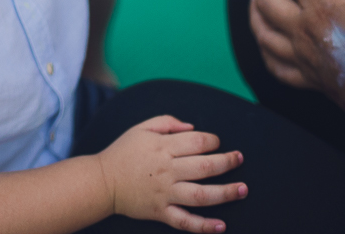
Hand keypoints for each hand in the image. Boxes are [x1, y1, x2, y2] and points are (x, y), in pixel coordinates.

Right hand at [97, 115, 245, 232]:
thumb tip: (192, 127)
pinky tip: (221, 225)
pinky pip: (185, 221)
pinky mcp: (160, 212)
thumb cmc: (123, 152)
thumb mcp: (142, 128)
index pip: (197, 142)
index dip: (213, 141)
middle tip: (239, 159)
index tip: (217, 143)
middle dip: (227, 162)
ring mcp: (165, 193)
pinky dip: (203, 225)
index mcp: (162, 147)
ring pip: (201, 195)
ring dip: (225, 193)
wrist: (101, 181)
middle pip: (205, 167)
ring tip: (243, 189)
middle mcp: (167, 170)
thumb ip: (167, 122)